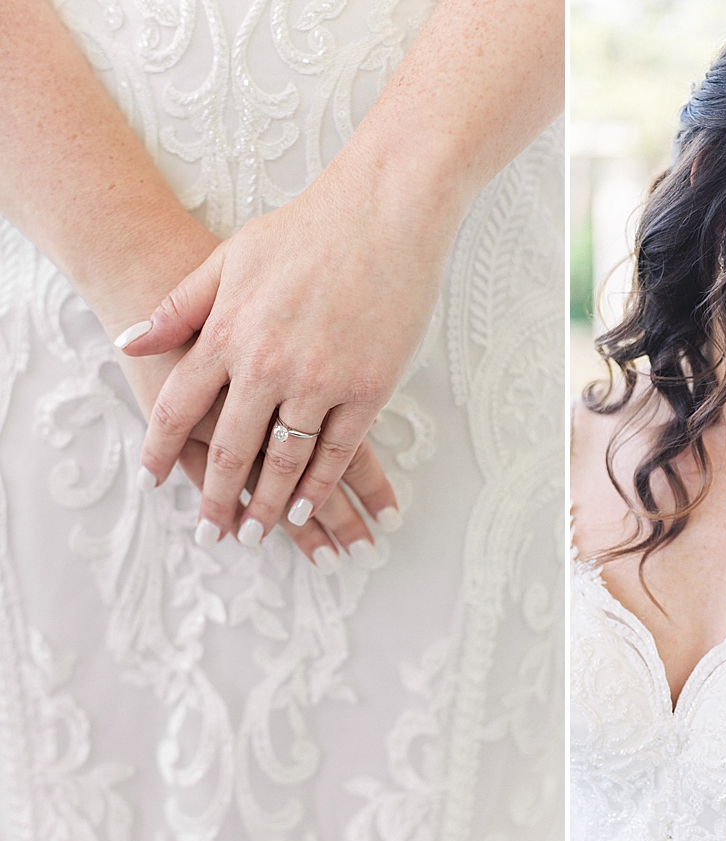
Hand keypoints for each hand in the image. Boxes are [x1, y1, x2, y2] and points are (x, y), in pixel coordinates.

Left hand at [119, 169, 449, 547]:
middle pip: (230, 449)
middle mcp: (267, 364)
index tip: (155, 481)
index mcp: (228, 332)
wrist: (385, 211)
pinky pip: (338, 451)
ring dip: (269, 506)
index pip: (180, 408)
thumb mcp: (230, 256)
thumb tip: (130, 343)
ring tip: (257, 534)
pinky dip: (320, 486)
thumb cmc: (310, 227)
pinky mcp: (369, 388)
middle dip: (216, 499)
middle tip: (212, 531)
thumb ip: (180, 306)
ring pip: (285, 462)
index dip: (161, 450)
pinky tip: (307, 507)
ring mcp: (320, 380)